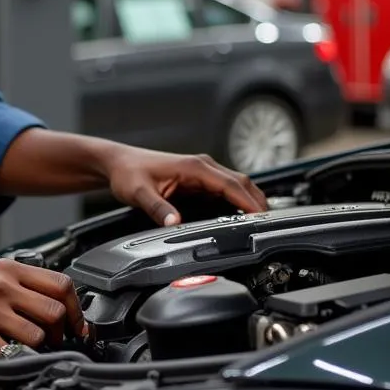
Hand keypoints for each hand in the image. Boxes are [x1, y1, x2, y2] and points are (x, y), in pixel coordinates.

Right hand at [0, 258, 88, 359]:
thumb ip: (22, 286)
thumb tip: (61, 305)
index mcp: (8, 269)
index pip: (60, 283)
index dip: (76, 308)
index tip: (77, 325)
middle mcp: (0, 285)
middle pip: (55, 311)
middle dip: (60, 333)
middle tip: (54, 342)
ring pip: (37, 335)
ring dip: (36, 349)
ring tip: (25, 349)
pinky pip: (10, 353)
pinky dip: (10, 360)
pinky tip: (1, 355)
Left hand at [104, 146, 268, 226]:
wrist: (118, 163)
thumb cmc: (128, 173)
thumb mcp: (139, 193)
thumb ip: (157, 208)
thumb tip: (174, 222)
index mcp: (194, 167)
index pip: (231, 185)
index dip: (249, 202)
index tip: (262, 218)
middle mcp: (202, 166)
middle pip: (242, 182)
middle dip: (258, 202)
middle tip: (271, 226)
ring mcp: (202, 172)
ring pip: (237, 184)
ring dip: (251, 200)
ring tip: (263, 223)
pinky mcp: (198, 179)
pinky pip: (225, 189)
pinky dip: (238, 200)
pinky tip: (242, 215)